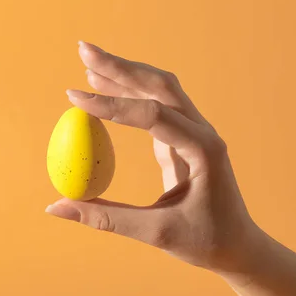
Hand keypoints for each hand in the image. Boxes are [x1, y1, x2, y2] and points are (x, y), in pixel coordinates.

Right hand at [46, 41, 261, 278]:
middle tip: (83, 50)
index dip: (111, 105)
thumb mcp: (156, 233)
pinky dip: (131, 92)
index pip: (153, 115)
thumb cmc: (205, 241)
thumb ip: (106, 218)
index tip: (74, 97)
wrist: (239, 244)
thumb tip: (56, 207)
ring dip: (126, 73)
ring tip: (89, 62)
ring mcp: (196, 131)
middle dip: (121, 66)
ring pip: (161, 88)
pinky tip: (107, 87)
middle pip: (160, 85)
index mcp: (203, 150)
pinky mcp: (186, 136)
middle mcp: (203, 132)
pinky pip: (157, 106)